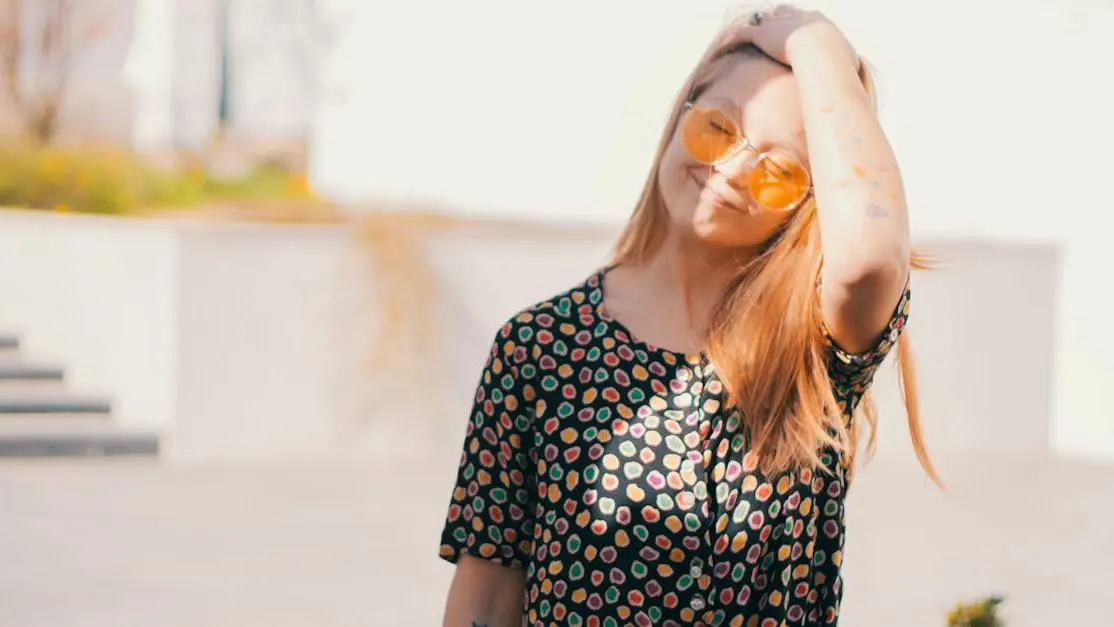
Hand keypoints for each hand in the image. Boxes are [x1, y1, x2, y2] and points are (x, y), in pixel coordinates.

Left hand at [733, 6, 857, 69]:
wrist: (820, 49)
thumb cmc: (838, 59)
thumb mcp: (849, 62)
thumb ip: (849, 70)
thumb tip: (857, 84)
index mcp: (816, 20)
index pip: (804, 17)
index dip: (797, 24)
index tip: (793, 30)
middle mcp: (796, 17)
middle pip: (781, 13)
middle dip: (774, 19)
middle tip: (768, 26)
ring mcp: (778, 22)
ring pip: (761, 20)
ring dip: (754, 27)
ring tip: (746, 34)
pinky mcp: (761, 33)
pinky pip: (745, 33)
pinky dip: (736, 39)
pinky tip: (727, 47)